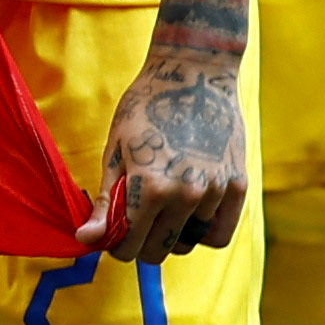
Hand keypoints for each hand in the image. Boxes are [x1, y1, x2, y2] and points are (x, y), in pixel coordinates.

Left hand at [90, 51, 249, 264]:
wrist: (194, 73)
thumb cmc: (146, 107)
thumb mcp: (116, 150)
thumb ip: (105, 201)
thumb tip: (87, 240)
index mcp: (149, 187)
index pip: (128, 245)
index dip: (114, 245)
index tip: (113, 235)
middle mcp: (184, 195)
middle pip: (157, 250)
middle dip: (139, 245)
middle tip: (135, 224)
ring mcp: (215, 191)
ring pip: (187, 244)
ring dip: (170, 236)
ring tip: (162, 209)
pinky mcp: (237, 185)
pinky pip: (219, 234)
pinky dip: (202, 233)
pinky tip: (189, 216)